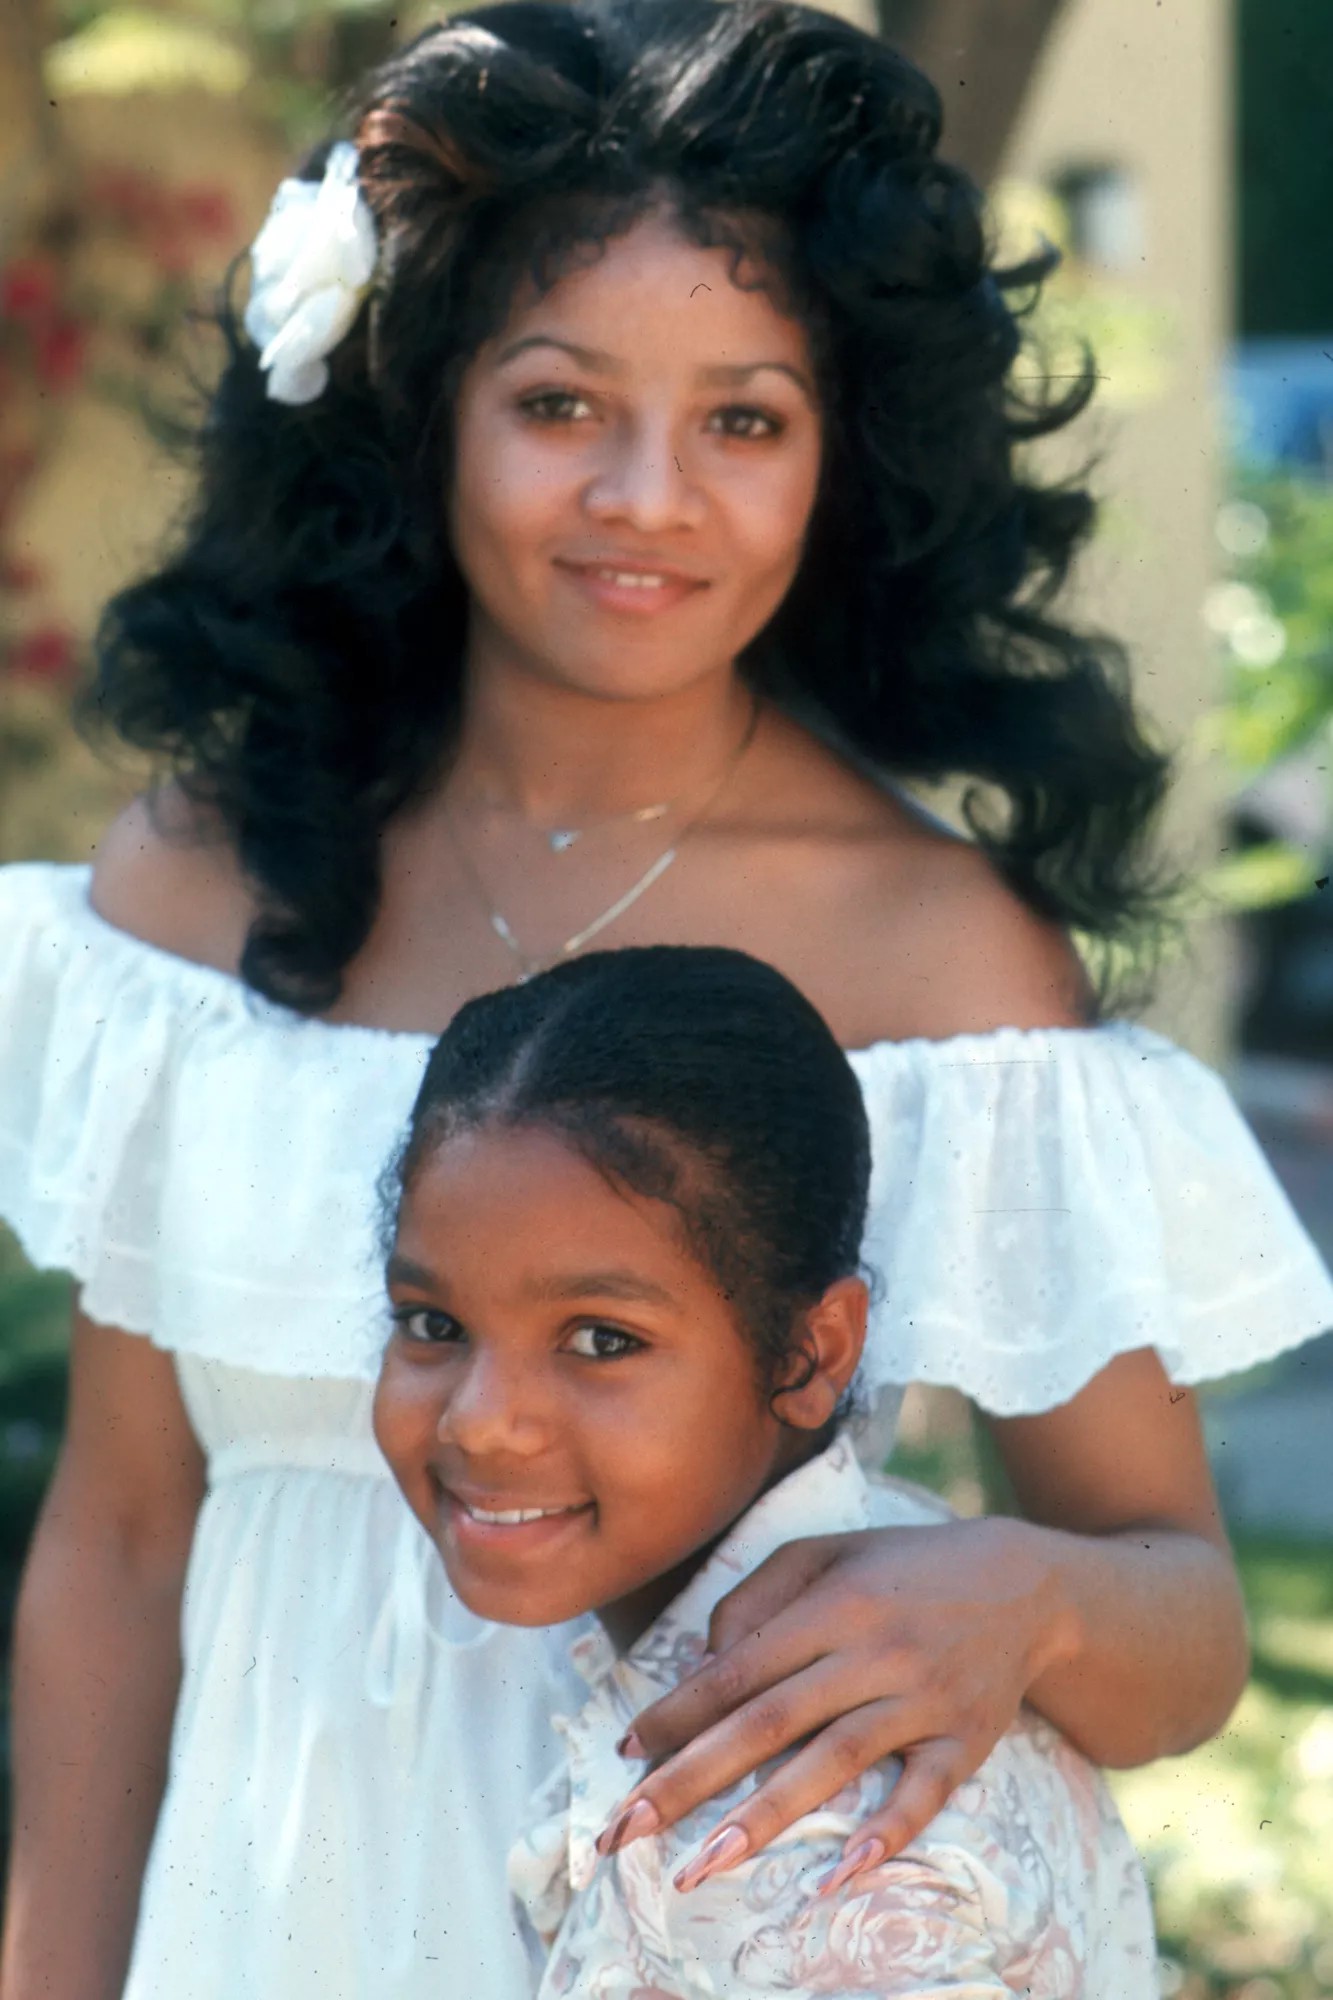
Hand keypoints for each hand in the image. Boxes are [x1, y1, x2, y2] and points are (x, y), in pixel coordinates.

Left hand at [596, 1516, 1078, 1885]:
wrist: (1024, 1583)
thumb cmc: (902, 1568)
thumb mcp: (826, 1553)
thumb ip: (756, 1596)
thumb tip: (705, 1663)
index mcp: (834, 1604)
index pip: (740, 1668)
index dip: (679, 1712)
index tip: (625, 1753)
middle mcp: (875, 1651)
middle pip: (770, 1721)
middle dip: (693, 1777)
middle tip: (631, 1827)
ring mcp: (924, 1699)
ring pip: (835, 1761)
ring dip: (767, 1816)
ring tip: (707, 1863)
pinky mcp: (967, 1740)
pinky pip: (925, 1793)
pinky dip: (886, 1833)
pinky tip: (841, 1875)